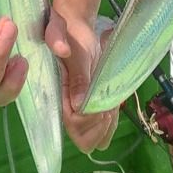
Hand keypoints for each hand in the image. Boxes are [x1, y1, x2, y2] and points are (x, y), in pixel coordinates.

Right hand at [47, 12, 118, 152]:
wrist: (74, 29)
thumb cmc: (69, 36)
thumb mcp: (74, 54)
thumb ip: (76, 76)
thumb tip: (79, 104)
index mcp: (59, 98)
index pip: (74, 125)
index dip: (90, 119)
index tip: (101, 104)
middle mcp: (68, 110)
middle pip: (84, 142)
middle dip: (100, 127)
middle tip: (107, 106)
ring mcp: (79, 111)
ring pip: (96, 140)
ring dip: (108, 126)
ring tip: (111, 104)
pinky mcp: (90, 108)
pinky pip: (103, 130)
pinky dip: (112, 123)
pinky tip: (114, 106)